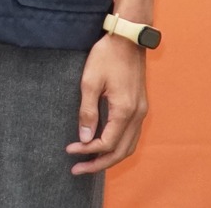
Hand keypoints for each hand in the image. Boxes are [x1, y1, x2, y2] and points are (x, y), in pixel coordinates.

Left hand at [69, 34, 147, 172]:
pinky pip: (131, 135)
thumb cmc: (106, 57)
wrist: (127, 40)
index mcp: (124, 111)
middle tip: (78, 169)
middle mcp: (137, 115)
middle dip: (99, 163)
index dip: (88, 151)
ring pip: (129, 145)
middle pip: (121, 151)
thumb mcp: (90, 82)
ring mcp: (141, 111)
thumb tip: (83, 138)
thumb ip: (87, 112)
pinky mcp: (139, 107)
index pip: (107, 143)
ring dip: (110, 157)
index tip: (70, 151)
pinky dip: (118, 146)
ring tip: (89, 162)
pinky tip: (103, 146)